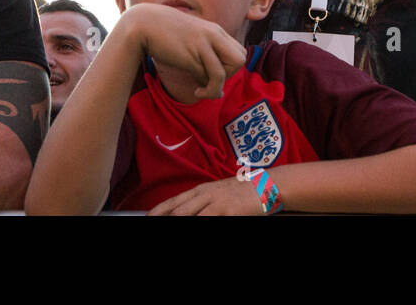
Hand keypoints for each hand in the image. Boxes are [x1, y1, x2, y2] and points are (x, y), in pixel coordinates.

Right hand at [129, 5, 246, 98]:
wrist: (144, 24)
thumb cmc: (166, 33)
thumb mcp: (191, 39)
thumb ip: (203, 54)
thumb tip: (210, 83)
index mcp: (216, 31)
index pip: (241, 52)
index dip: (232, 67)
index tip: (215, 72)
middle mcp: (213, 36)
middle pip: (241, 60)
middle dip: (230, 75)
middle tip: (211, 79)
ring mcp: (202, 45)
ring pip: (225, 72)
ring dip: (216, 89)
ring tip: (202, 92)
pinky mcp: (189, 56)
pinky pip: (206, 77)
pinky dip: (206, 90)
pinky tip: (196, 91)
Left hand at [147, 175, 265, 215]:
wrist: (268, 185)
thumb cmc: (243, 192)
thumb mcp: (219, 193)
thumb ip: (202, 202)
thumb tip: (184, 211)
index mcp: (202, 189)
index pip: (173, 202)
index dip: (158, 212)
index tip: (148, 218)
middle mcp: (206, 194)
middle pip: (178, 211)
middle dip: (164, 220)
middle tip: (154, 226)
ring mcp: (217, 202)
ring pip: (190, 216)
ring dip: (179, 223)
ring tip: (169, 231)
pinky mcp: (229, 211)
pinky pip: (209, 221)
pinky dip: (201, 225)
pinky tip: (203, 226)